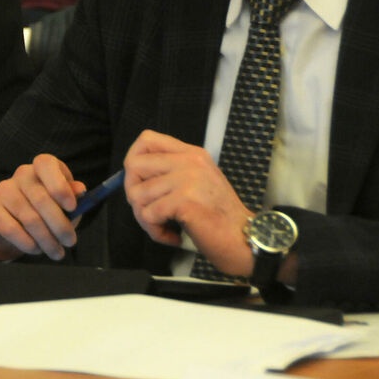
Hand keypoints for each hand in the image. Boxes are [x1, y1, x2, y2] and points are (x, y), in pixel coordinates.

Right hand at [0, 153, 86, 260]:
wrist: (11, 221)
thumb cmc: (45, 209)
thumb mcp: (63, 203)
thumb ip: (72, 197)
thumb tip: (81, 190)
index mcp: (42, 167)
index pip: (46, 164)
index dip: (60, 185)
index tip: (73, 207)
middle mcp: (22, 174)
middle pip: (41, 198)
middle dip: (60, 225)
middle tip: (70, 242)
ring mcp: (4, 189)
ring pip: (29, 218)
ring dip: (46, 240)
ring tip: (56, 252)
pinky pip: (11, 229)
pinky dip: (28, 243)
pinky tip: (37, 250)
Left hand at [123, 129, 253, 276]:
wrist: (245, 239)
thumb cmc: (220, 218)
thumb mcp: (198, 183)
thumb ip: (170, 173)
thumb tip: (133, 178)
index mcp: (191, 154)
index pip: (147, 139)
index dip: (134, 159)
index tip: (139, 181)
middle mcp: (189, 162)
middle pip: (133, 165)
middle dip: (133, 192)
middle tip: (150, 210)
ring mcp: (188, 179)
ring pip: (137, 194)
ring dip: (145, 218)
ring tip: (165, 227)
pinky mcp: (184, 201)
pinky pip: (148, 215)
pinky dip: (156, 231)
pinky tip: (172, 236)